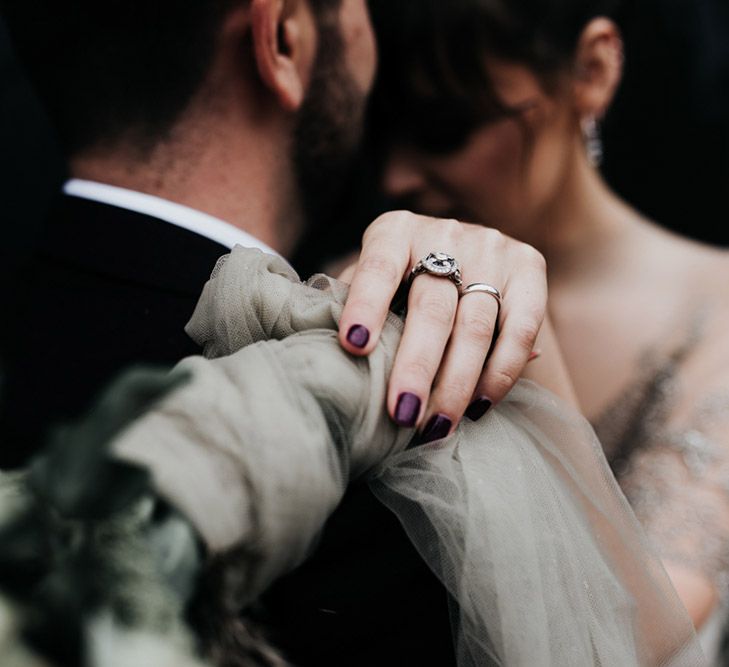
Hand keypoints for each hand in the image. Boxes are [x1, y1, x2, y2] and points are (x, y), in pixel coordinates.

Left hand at [338, 211, 546, 441]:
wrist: (466, 255)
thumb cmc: (401, 281)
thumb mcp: (371, 282)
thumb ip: (350, 306)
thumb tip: (329, 349)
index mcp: (395, 231)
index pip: (379, 268)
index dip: (366, 306)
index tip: (354, 346)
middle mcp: (445, 233)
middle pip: (432, 307)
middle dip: (417, 366)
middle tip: (403, 414)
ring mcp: (491, 249)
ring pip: (475, 325)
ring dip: (457, 384)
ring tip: (437, 426)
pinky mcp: (529, 268)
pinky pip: (521, 329)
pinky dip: (501, 372)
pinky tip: (478, 405)